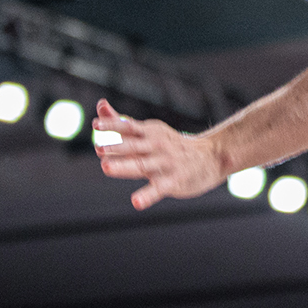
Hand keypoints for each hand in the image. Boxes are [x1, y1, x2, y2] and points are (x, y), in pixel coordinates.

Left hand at [92, 99, 229, 208]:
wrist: (212, 155)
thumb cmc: (172, 144)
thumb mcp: (149, 130)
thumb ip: (122, 122)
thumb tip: (101, 105)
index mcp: (150, 133)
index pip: (129, 127)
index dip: (113, 125)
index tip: (96, 124)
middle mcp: (157, 146)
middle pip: (133, 146)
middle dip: (116, 147)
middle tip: (99, 149)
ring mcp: (165, 163)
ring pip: (142, 165)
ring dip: (124, 166)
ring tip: (106, 167)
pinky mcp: (174, 181)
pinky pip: (159, 189)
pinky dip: (148, 195)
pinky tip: (136, 202)